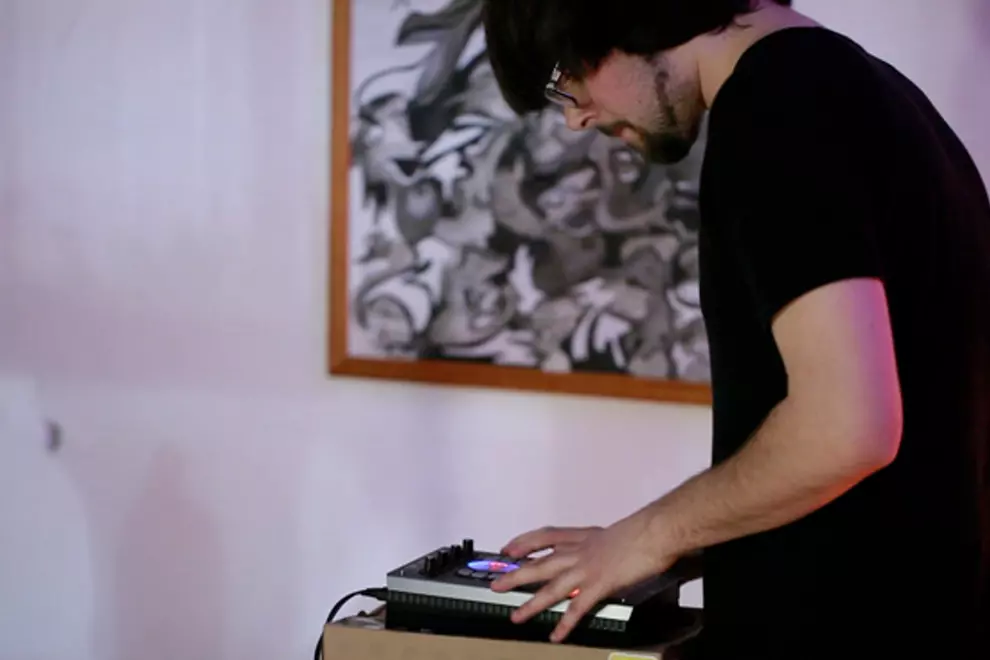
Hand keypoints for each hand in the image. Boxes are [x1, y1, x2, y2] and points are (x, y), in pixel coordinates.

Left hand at [491, 516, 677, 642]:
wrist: (653, 532)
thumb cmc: (640, 531)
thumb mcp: (611, 534)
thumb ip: (599, 544)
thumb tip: (596, 553)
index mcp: (581, 537)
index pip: (543, 537)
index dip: (523, 543)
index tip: (508, 549)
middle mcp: (578, 551)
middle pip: (539, 564)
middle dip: (515, 576)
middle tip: (496, 585)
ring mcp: (586, 568)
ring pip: (551, 587)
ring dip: (532, 603)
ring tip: (516, 616)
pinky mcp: (599, 585)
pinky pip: (577, 608)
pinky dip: (565, 623)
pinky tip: (556, 635)